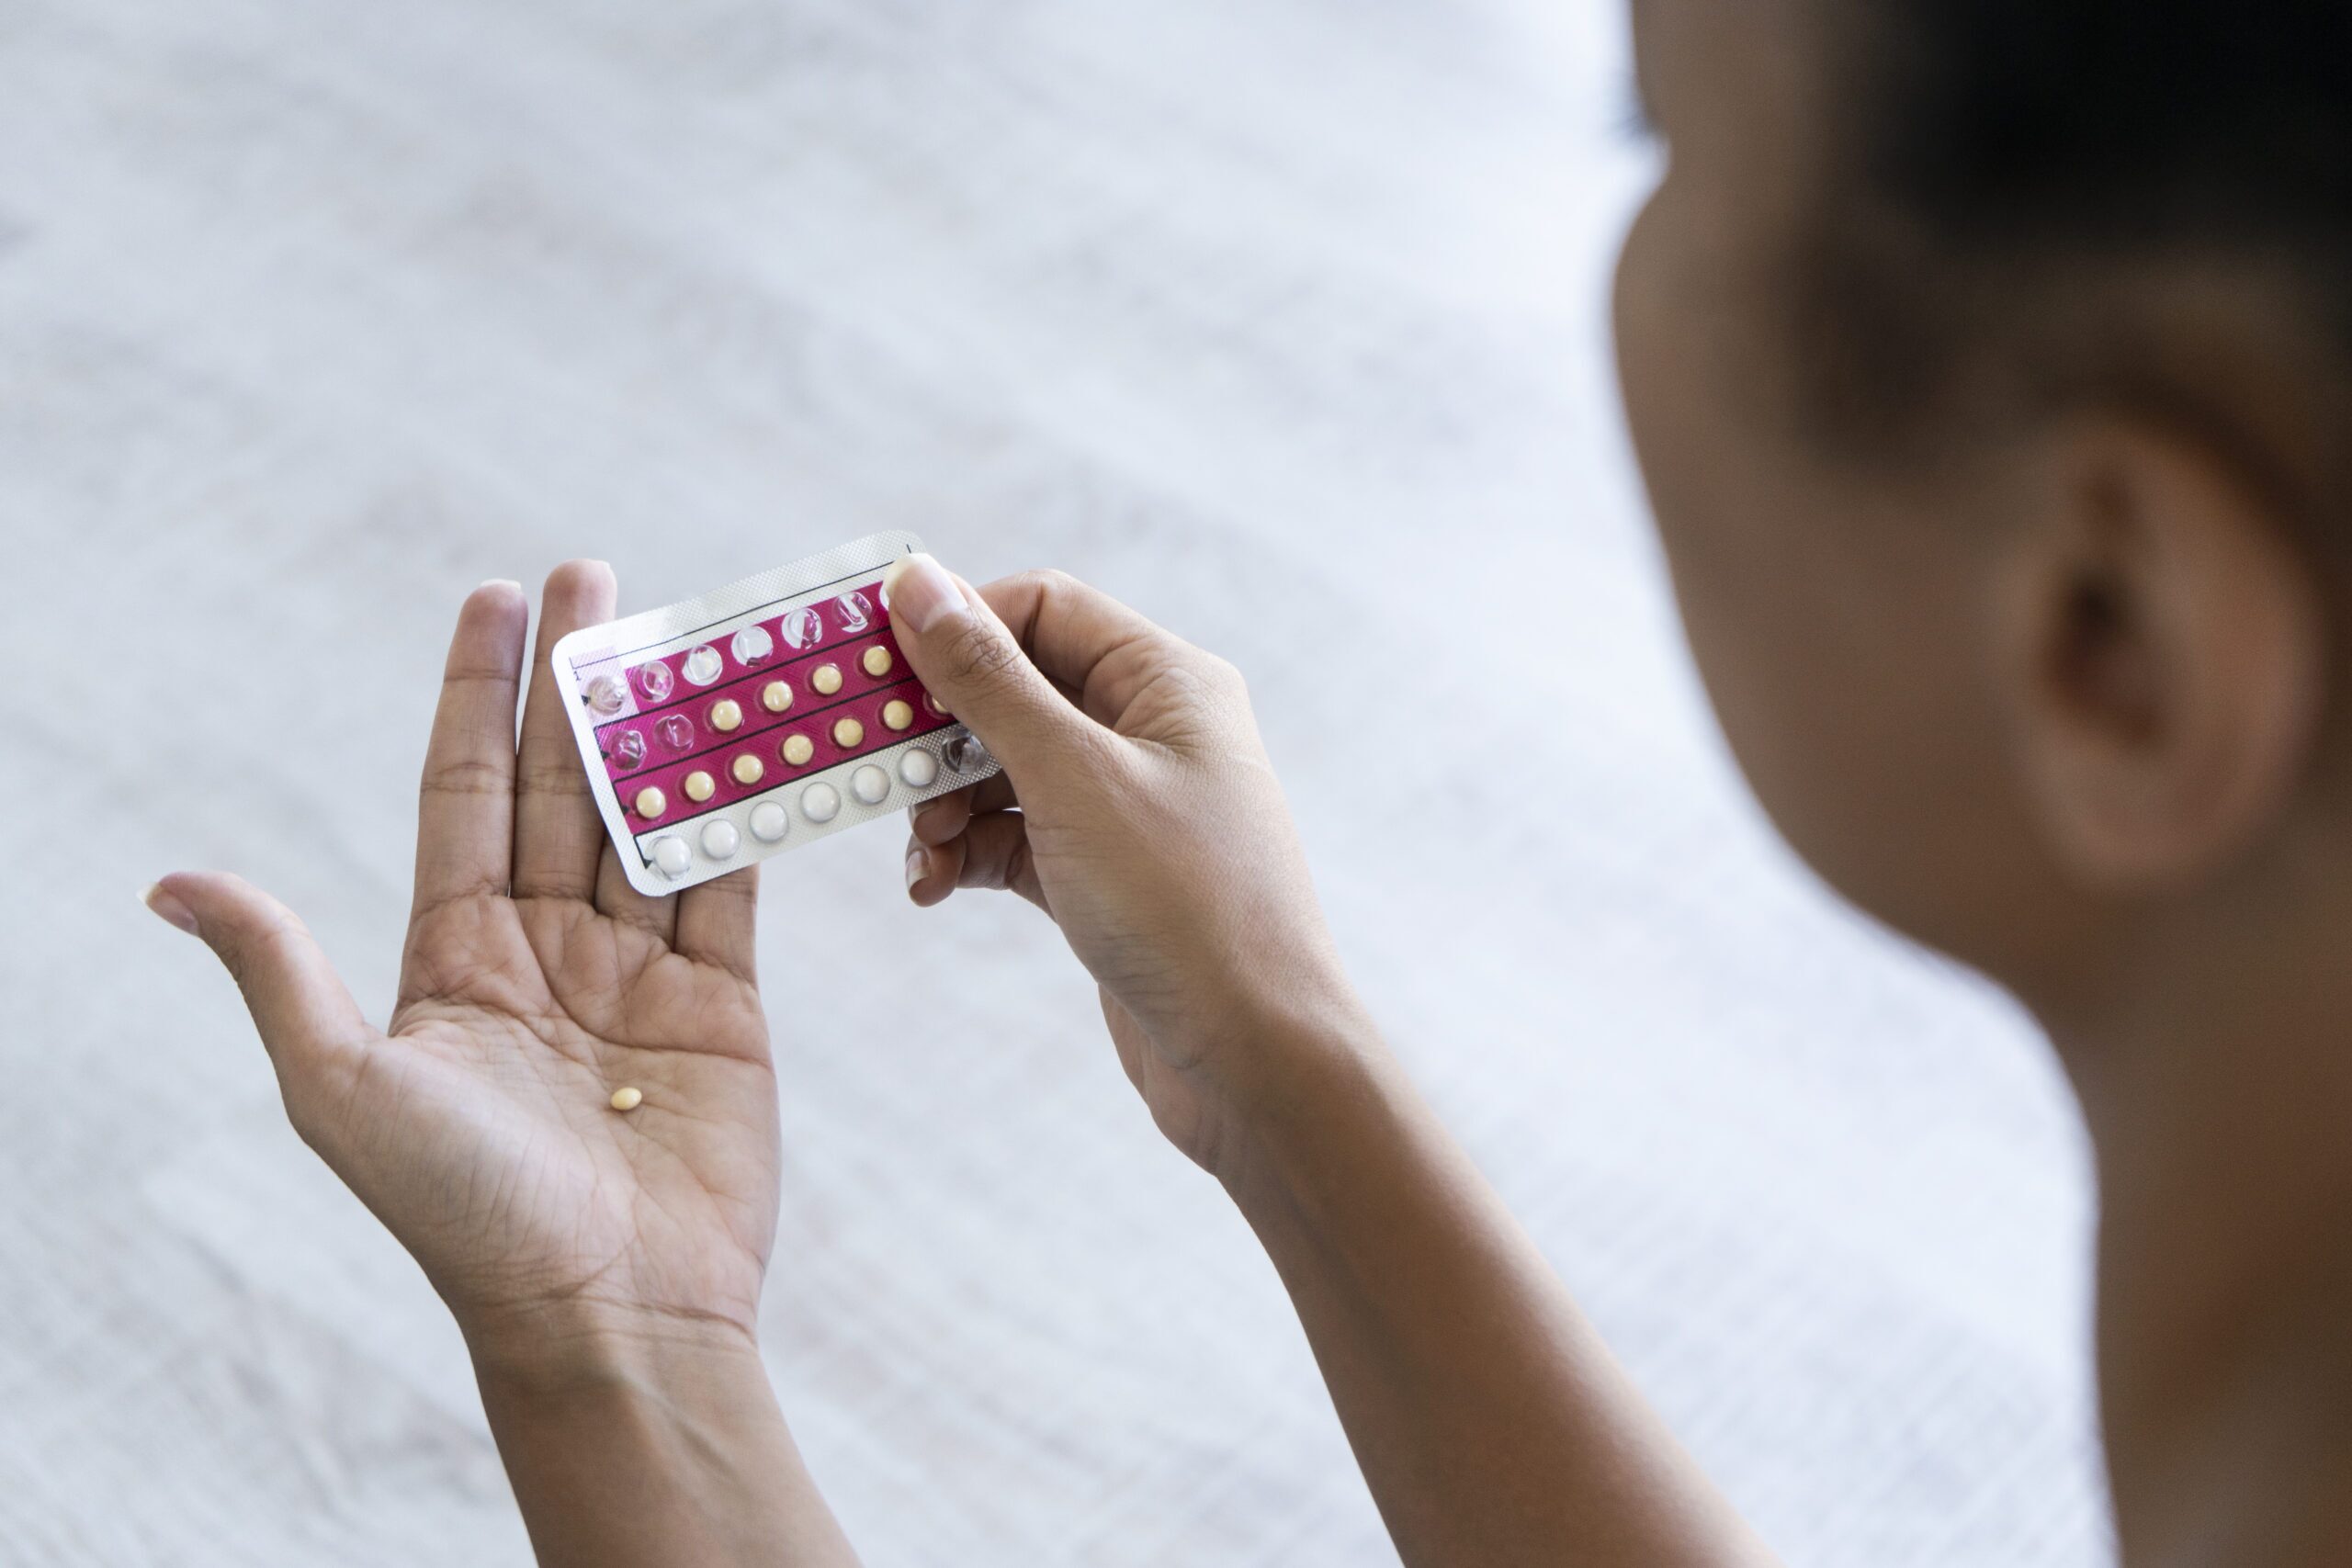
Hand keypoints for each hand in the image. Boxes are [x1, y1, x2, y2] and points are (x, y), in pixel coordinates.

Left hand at [144, 564, 779, 1367]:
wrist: (613, 1316)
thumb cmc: (468, 1218)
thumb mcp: (348, 1090)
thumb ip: (283, 973)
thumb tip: (172, 885)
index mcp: (457, 961)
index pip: (464, 796)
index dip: (477, 696)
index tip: (496, 595)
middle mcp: (547, 953)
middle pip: (563, 787)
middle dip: (577, 682)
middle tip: (596, 575)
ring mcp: (640, 974)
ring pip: (651, 820)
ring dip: (665, 728)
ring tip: (681, 632)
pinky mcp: (725, 1004)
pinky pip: (730, 883)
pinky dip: (743, 809)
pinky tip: (750, 738)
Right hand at [886, 555, 1368, 1174]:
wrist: (1254, 1060)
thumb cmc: (1186, 906)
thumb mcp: (1072, 779)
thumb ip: (988, 681)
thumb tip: (918, 583)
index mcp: (1167, 682)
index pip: (1041, 608)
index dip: (955, 627)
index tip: (875, 667)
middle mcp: (1151, 732)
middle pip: (1014, 689)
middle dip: (939, 729)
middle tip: (876, 767)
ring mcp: (1126, 808)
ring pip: (1003, 770)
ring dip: (943, 802)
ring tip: (920, 850)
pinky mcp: (1102, 876)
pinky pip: (1012, 837)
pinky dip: (966, 853)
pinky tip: (933, 884)